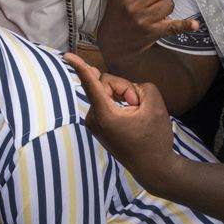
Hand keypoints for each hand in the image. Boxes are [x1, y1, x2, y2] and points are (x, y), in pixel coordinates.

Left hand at [64, 53, 176, 189]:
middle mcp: (94, 118)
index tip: (68, 55)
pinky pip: (107, 101)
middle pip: (105, 83)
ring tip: (137, 114)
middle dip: (124, 88)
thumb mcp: (155, 105)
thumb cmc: (155, 138)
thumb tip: (124, 89)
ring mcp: (94, 123)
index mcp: (105, 114)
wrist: (153, 168)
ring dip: (122, 96)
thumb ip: (139, 86)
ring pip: (106, 92)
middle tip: (139, 106)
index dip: (80, 66)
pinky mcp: (98, 125)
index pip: (90, 84)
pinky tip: (130, 113)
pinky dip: (119, 103)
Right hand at [95, 0, 197, 63]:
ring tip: (154, 14)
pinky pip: (174, 26)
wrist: (112, 44)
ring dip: (165, 7)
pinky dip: (185, 25)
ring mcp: (144, 19)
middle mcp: (134, 4)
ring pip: (169, 3)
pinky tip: (194, 24)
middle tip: (150, 1)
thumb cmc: (117, 17)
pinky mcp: (153, 31)